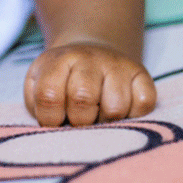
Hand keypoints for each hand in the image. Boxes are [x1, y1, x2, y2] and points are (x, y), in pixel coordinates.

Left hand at [24, 41, 155, 126]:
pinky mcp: (141, 74)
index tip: (55, 120)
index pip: (49, 94)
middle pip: (83, 99)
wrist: (90, 54)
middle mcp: (88, 58)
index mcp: (59, 61)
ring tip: (100, 114)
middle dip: (79, 120)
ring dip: (107, 120)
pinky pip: (144, 103)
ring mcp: (117, 65)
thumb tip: (52, 129)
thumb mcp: (38, 85)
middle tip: (79, 119)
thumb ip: (39, 105)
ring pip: (115, 106)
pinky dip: (134, 115)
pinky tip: (121, 110)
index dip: (50, 118)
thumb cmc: (61, 80)